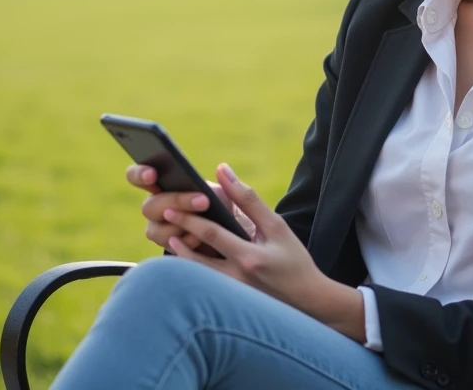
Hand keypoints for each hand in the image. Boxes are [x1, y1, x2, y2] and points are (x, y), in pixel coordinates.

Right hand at [125, 164, 253, 253]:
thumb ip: (227, 184)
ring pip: (155, 231)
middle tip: (203, 201)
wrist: (233, 244)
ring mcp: (160, 231)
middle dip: (176, 202)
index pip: (138, 176)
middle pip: (149, 206)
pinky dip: (187, 245)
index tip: (152, 174)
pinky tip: (202, 240)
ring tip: (206, 223)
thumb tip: (222, 169)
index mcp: (164, 186)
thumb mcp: (231, 196)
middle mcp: (157, 208)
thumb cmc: (228, 212)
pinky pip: (170, 250)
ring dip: (181, 226)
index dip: (139, 174)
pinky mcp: (169, 251)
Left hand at [164, 163, 364, 339]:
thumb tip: (223, 171)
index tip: (173, 205)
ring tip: (170, 237)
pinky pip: (205, 285)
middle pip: (196, 258)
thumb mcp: (276, 226)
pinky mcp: (230, 301)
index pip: (212, 235)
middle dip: (179, 235)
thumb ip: (248, 199)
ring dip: (182, 256)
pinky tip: (187, 257)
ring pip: (196, 276)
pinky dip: (193, 271)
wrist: (307, 299)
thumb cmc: (294, 259)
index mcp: (249, 258)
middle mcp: (236, 279)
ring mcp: (231, 294)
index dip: (190, 218)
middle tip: (166, 217)